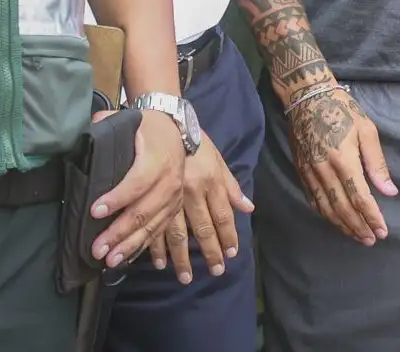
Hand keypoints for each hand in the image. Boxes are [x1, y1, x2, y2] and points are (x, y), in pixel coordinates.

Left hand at [90, 110, 187, 269]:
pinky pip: (161, 229)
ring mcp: (175, 196)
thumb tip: (89, 127)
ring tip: (109, 261)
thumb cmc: (147, 126)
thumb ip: (108, 123)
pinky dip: (144, 245)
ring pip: (153, 225)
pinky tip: (127, 257)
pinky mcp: (175, 205)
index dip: (117, 198)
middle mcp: (170, 180)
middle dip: (120, 232)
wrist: (176, 126)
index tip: (94, 211)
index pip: (137, 182)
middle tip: (98, 249)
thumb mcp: (130, 120)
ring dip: (131, 244)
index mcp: (158, 159)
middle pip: (144, 210)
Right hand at [147, 138, 254, 283]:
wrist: (166, 123)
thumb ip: (232, 187)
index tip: (231, 255)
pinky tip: (159, 262)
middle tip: (215, 273)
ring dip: (182, 257)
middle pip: (203, 229)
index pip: (223, 215)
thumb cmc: (196, 143)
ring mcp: (171, 196)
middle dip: (210, 252)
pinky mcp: (151, 196)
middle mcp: (194, 192)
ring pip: (178, 233)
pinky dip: (157, 246)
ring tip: (185, 276)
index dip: (228, 236)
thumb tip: (249, 208)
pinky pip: (154, 225)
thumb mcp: (219, 160)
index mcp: (212, 182)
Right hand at [290, 86, 396, 244]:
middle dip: (358, 226)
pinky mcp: (301, 172)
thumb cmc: (342, 110)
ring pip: (326, 209)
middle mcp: (324, 171)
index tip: (382, 230)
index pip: (360, 197)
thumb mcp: (367, 130)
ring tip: (357, 236)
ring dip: (342, 225)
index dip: (371, 217)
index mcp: (343, 160)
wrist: (307, 98)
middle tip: (371, 240)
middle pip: (342, 208)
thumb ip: (377, 163)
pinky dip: (325, 215)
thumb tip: (389, 191)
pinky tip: (335, 221)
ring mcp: (310, 173)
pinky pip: (313, 200)